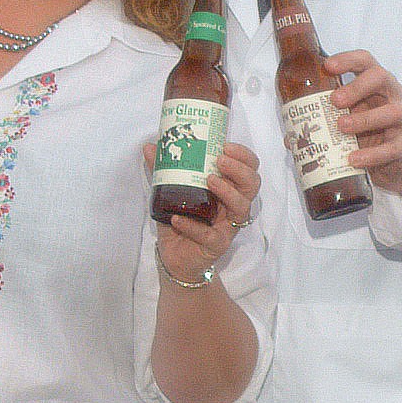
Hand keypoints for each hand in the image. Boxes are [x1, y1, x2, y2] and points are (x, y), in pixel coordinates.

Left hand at [146, 140, 259, 285]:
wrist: (174, 257)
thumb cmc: (180, 220)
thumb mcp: (170, 192)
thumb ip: (162, 171)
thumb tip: (150, 147)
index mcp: (227, 189)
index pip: (248, 168)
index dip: (242, 156)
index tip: (225, 145)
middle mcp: (232, 206)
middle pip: (252, 184)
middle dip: (239, 169)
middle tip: (220, 160)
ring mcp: (227, 227)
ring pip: (242, 207)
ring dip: (228, 191)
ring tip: (210, 180)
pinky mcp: (216, 245)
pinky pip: (210, 235)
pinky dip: (193, 226)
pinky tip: (177, 218)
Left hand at [323, 50, 401, 202]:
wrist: (392, 167)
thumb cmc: (367, 135)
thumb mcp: (345, 123)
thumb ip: (321, 125)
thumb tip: (290, 139)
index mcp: (375, 85)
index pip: (366, 61)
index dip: (348, 60)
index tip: (327, 66)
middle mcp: (393, 96)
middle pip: (381, 78)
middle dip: (357, 87)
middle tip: (335, 101)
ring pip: (391, 112)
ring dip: (365, 119)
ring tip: (341, 127)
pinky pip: (394, 147)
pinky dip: (373, 154)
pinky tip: (354, 159)